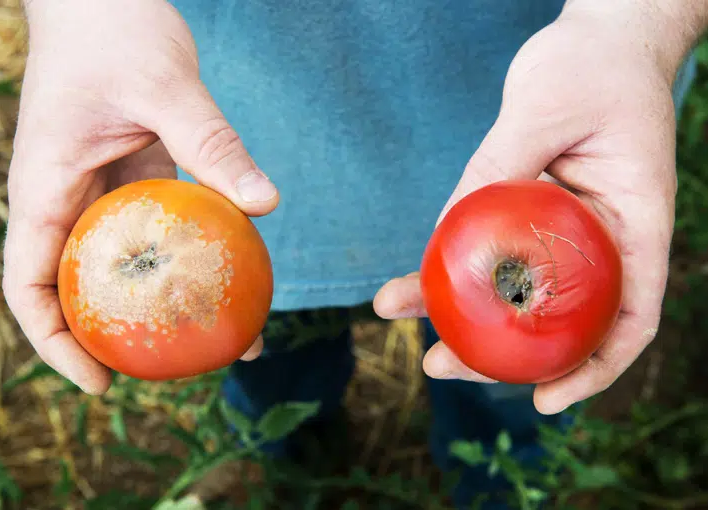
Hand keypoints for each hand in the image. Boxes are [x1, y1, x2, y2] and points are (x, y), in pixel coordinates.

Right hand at [2, 0, 276, 393]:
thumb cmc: (113, 30)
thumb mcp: (165, 85)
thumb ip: (211, 143)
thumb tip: (264, 204)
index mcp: (47, 190)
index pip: (29, 286)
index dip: (54, 344)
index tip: (100, 382)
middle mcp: (68, 200)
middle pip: (77, 291)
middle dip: (114, 339)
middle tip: (174, 370)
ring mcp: (102, 191)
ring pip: (123, 265)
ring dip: (161, 304)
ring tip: (221, 338)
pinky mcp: (136, 178)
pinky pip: (158, 232)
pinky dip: (188, 259)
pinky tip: (234, 275)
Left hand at [374, 1, 705, 413]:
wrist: (600, 37)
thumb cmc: (593, 64)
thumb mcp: (545, 106)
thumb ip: (501, 163)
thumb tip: (446, 227)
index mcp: (634, 223)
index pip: (628, 318)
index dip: (594, 370)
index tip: (545, 401)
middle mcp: (600, 235)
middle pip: (560, 318)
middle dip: (501, 355)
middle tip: (437, 365)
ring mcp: (561, 224)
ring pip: (515, 287)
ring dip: (461, 313)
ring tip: (396, 312)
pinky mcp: (526, 205)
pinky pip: (491, 247)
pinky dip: (453, 266)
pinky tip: (410, 275)